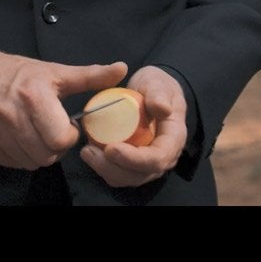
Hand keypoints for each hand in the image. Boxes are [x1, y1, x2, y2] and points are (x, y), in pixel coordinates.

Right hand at [0, 52, 127, 169]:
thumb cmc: (19, 74)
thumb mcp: (55, 71)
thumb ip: (90, 76)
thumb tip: (122, 69)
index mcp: (34, 97)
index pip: (60, 138)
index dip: (69, 135)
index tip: (67, 125)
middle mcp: (12, 117)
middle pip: (46, 155)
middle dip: (55, 147)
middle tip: (53, 131)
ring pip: (30, 163)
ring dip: (39, 153)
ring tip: (37, 134)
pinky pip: (12, 164)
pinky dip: (20, 156)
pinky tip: (21, 139)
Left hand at [78, 65, 188, 187]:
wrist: (152, 91)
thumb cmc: (156, 86)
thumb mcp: (158, 83)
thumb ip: (159, 94)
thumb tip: (162, 109)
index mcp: (173, 139)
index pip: (157, 158)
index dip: (134, 159)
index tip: (110, 148)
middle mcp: (164, 157)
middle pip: (140, 174)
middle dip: (113, 168)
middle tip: (88, 151)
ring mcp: (148, 163)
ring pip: (127, 178)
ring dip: (105, 169)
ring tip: (86, 152)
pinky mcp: (134, 164)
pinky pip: (119, 173)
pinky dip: (103, 167)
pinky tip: (90, 152)